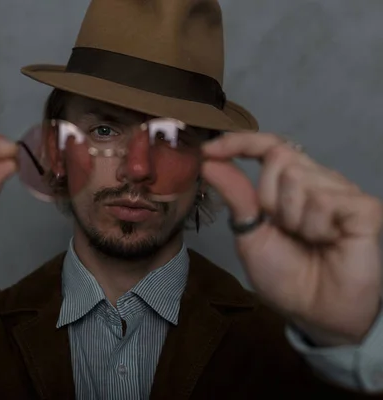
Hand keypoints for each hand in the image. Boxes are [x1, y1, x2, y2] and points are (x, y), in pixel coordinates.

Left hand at [201, 132, 382, 345]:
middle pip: (281, 158)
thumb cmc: (284, 277)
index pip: (268, 146)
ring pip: (300, 178)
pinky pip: (326, 201)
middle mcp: (317, 182)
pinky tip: (328, 242)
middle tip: (285, 231)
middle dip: (270, 199)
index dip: (239, 142)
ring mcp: (342, 193)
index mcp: (289, 186)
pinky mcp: (364, 209)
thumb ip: (236, 194)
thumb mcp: (250, 234)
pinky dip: (317, 227)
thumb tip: (209, 161)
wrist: (314, 313)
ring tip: (309, 241)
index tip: (209, 151)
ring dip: (293, 218)